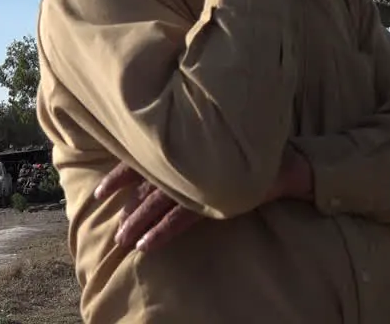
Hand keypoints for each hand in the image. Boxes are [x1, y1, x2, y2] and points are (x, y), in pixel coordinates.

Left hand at [94, 149, 314, 252]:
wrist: (288, 164)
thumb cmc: (249, 150)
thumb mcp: (214, 144)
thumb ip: (189, 149)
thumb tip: (156, 162)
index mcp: (187, 143)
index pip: (144, 158)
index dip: (119, 175)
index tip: (101, 192)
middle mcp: (190, 158)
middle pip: (148, 186)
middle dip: (129, 211)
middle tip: (115, 231)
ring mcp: (202, 177)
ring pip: (160, 203)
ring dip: (140, 224)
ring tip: (125, 242)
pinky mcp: (216, 196)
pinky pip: (182, 218)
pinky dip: (163, 232)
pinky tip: (148, 245)